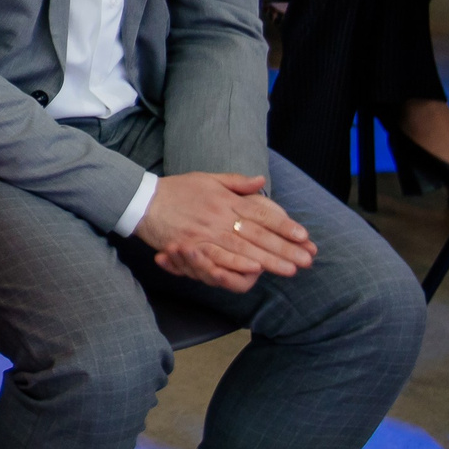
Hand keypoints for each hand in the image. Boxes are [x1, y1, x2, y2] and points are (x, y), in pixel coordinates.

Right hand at [132, 171, 315, 292]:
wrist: (142, 200)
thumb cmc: (177, 190)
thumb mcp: (208, 178)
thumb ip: (236, 182)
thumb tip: (261, 180)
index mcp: (226, 199)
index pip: (262, 213)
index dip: (285, 225)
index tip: (305, 236)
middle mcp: (219, 215)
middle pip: (258, 234)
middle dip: (285, 248)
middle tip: (307, 260)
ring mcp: (206, 231)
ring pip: (243, 248)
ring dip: (268, 260)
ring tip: (290, 270)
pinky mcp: (192, 245)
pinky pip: (218, 257)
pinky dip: (237, 264)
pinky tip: (255, 269)